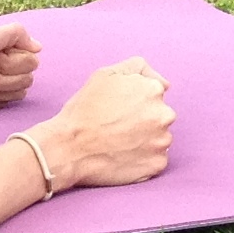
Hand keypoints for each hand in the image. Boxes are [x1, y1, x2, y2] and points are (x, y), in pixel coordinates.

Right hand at [35, 56, 173, 189]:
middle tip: (116, 127)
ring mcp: (163, 142)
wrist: (69, 148)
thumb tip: (164, 83)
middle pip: (158, 116)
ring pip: (158, 138)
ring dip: (144, 140)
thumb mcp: (105, 75)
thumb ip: (138, 68)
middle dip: (143, 120)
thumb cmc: (83, 111)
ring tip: (118, 142)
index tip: (117, 110)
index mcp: (153, 90)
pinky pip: (156, 159)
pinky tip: (123, 156)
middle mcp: (164, 115)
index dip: (133, 101)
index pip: (154, 94)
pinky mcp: (158, 164)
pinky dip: (143, 158)